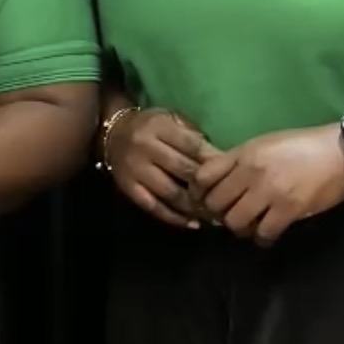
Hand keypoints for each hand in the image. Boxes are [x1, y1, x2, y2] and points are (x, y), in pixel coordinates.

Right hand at [106, 108, 216, 228]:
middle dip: (207, 185)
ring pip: (171, 192)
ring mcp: (136, 170)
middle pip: (183, 170)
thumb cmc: (149, 126)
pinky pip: (154, 207)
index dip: (214, 160)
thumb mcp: (169, 118)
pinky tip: (192, 224)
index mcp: (159, 127)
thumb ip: (191, 134)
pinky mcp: (129, 188)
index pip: (192, 146)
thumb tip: (218, 158)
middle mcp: (146, 148)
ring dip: (194, 206)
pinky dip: (174, 218)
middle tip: (228, 197)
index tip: (232, 173)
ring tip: (214, 214)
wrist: (112, 134)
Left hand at [192, 124, 343, 245]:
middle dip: (218, 214)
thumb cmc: (301, 147)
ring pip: (235, 222)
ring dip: (239, 228)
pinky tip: (266, 233)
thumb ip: (239, 161)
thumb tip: (216, 181)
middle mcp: (251, 172)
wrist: (341, 152)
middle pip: (216, 203)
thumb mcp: (264, 145)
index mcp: (243, 153)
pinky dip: (261, 238)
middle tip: (229, 216)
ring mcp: (270, 191)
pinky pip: (263, 233)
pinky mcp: (289, 208)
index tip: (204, 201)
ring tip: (249, 225)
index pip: (203, 176)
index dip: (198, 193)